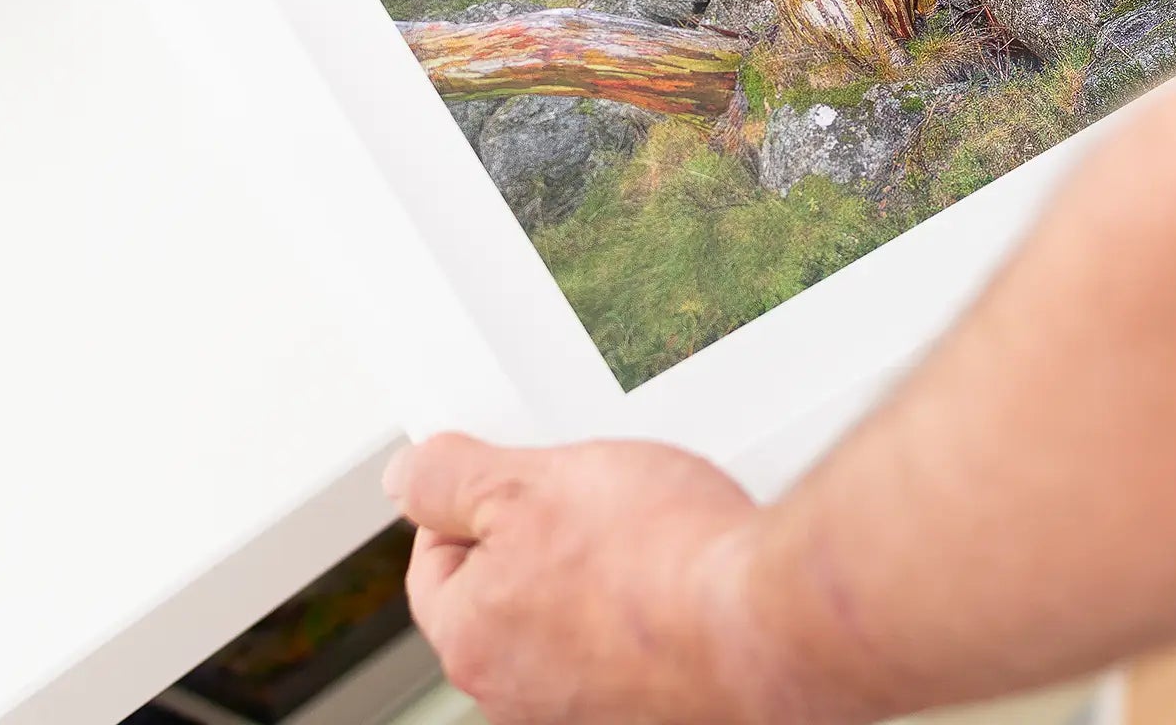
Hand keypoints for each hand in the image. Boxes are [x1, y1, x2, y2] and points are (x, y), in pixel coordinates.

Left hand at [385, 434, 792, 724]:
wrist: (767, 621)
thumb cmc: (660, 560)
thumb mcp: (530, 483)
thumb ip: (451, 479)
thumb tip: (407, 476)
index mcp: (472, 639)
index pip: (432, 562)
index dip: (469, 503)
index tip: (505, 474)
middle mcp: (519, 693)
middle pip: (502, 593)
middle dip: (539, 535)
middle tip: (586, 494)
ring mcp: (586, 707)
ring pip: (567, 616)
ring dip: (596, 568)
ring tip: (643, 527)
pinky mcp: (650, 704)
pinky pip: (624, 641)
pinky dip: (643, 602)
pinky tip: (676, 567)